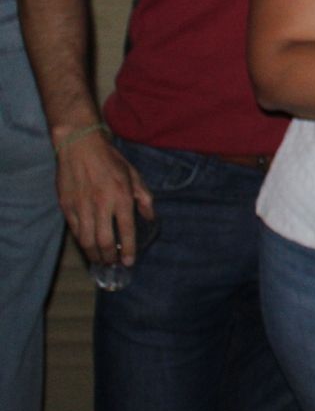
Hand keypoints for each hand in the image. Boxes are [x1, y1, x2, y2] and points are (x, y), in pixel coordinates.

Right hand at [55, 131, 154, 266]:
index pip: (126, 231)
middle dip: (110, 257)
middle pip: (104, 241)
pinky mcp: (67, 207)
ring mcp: (81, 207)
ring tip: (100, 261)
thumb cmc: (110, 160)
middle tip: (113, 263)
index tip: (129, 261)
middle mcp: (101, 205)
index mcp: (121, 197)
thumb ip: (144, 198)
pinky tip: (87, 246)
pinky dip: (81, 242)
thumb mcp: (134, 175)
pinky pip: (75, 231)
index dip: (128, 250)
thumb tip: (150, 217)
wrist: (80, 146)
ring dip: (94, 255)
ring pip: (87, 240)